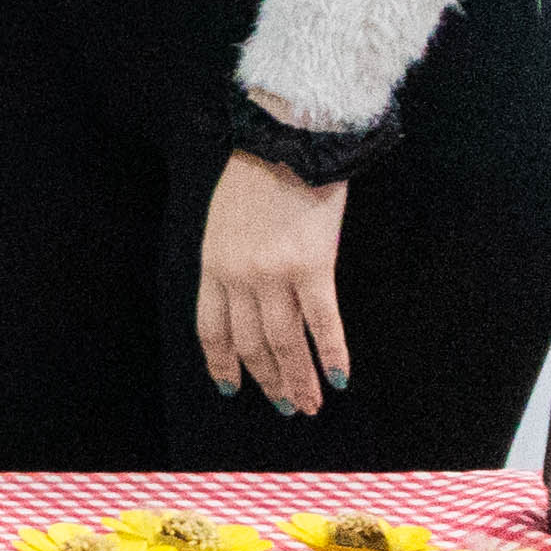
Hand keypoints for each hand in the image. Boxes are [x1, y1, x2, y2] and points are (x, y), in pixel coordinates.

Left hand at [196, 145, 353, 417]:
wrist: (286, 142)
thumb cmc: (257, 175)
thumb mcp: (224, 221)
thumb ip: (228, 260)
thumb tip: (244, 294)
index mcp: (212, 265)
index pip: (211, 328)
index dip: (222, 362)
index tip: (230, 387)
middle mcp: (238, 277)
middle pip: (251, 342)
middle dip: (267, 380)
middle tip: (287, 407)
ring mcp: (273, 275)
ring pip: (284, 341)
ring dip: (298, 378)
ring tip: (310, 405)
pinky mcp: (312, 267)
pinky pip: (322, 322)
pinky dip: (332, 354)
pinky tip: (339, 378)